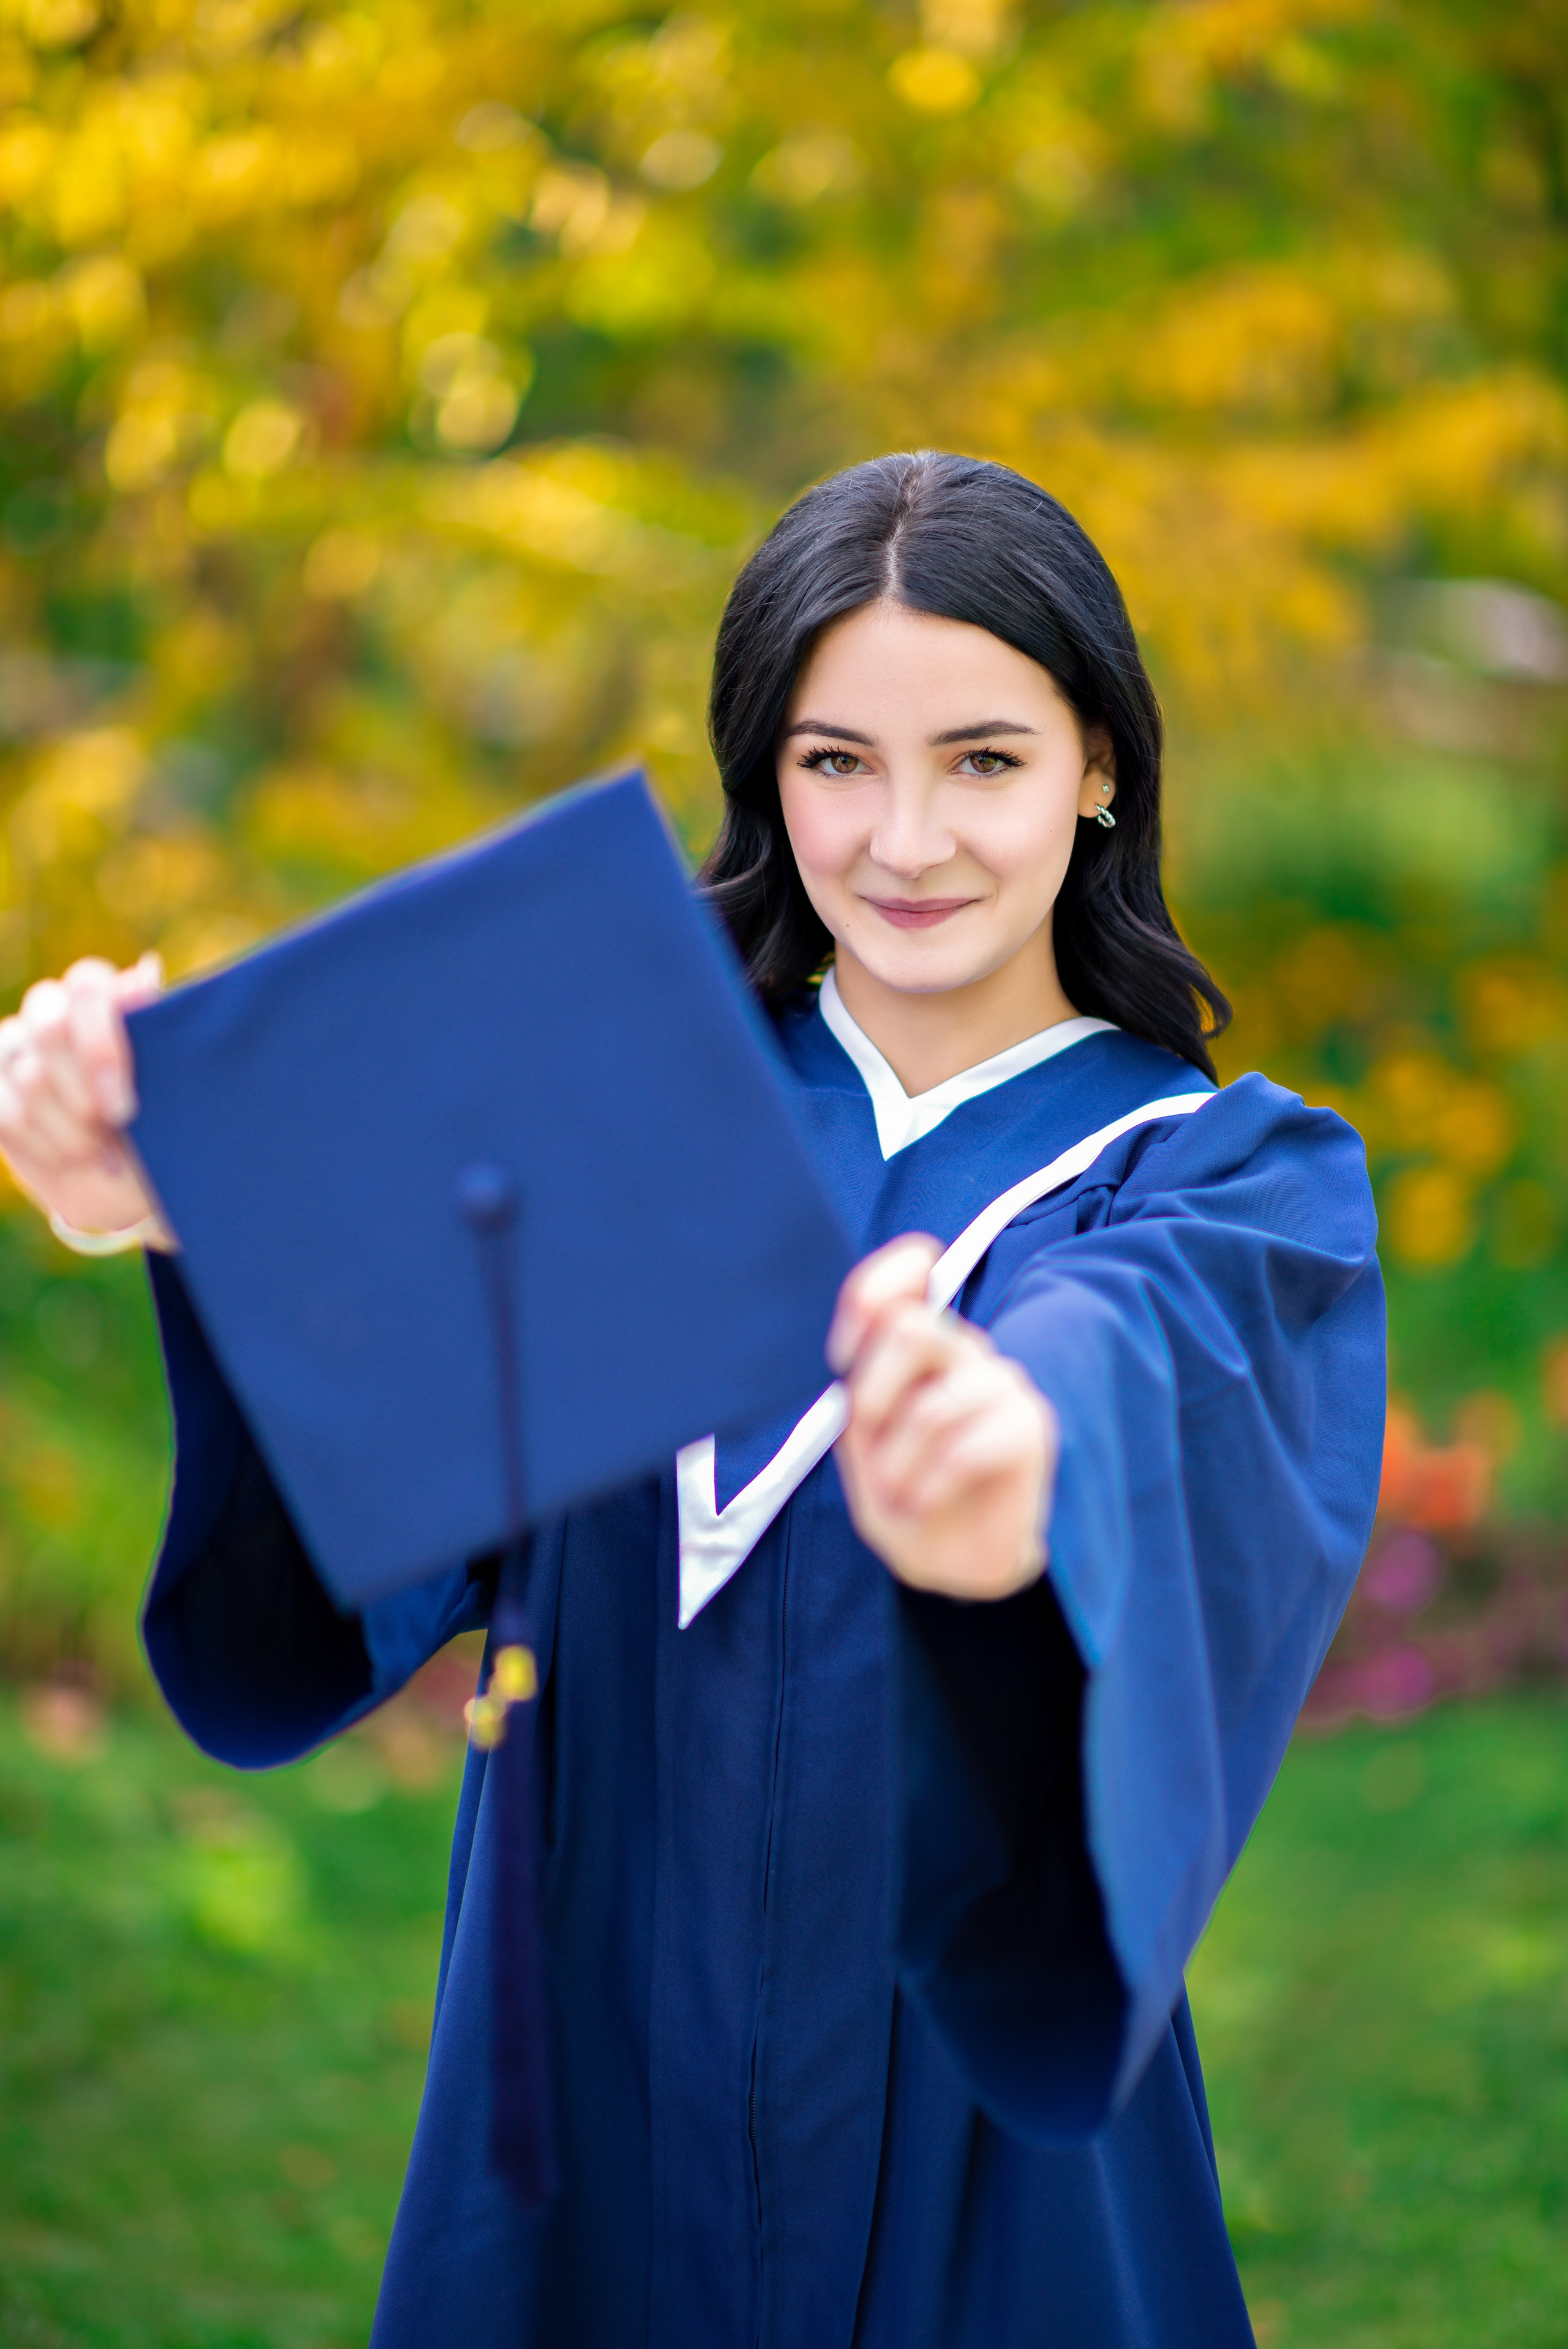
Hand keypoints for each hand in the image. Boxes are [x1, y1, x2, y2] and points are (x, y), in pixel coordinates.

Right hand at [0, 954, 173, 1245]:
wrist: (122, 1178)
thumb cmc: (155, 1127)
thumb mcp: (173, 1090)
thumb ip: (157, 1035)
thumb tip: (146, 971)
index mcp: (101, 1000)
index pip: (87, 984)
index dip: (101, 1042)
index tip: (124, 1105)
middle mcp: (52, 1013)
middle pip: (50, 1025)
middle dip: (84, 1086)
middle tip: (115, 1123)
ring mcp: (16, 1048)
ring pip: (31, 1079)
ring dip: (71, 1129)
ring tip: (99, 1150)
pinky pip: (8, 1114)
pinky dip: (43, 1146)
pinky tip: (68, 1158)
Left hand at [827, 1234, 1057, 1600]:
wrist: (950, 1563)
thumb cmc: (903, 1493)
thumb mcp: (862, 1442)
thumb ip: (859, 1390)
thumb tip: (855, 1354)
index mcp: (921, 1343)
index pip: (914, 1265)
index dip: (870, 1292)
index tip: (841, 1356)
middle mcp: (964, 1352)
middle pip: (911, 1326)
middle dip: (872, 1393)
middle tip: (868, 1439)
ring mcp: (1002, 1385)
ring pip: (934, 1404)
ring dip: (898, 1463)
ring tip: (898, 1496)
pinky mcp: (1029, 1428)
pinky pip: (966, 1447)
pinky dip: (931, 1485)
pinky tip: (925, 1504)